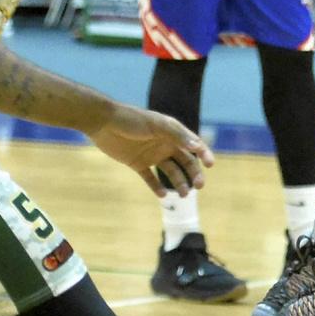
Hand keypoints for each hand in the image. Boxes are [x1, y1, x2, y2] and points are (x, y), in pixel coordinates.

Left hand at [88, 105, 212, 195]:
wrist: (103, 123)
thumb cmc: (131, 119)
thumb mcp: (156, 125)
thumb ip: (176, 135)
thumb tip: (197, 146)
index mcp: (171, 132)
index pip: (192, 144)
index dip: (203, 153)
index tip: (210, 165)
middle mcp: (164, 144)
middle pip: (184, 161)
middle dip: (194, 173)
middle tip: (199, 187)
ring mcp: (151, 154)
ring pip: (170, 171)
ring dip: (179, 182)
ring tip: (183, 195)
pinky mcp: (137, 163)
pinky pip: (150, 178)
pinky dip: (157, 187)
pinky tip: (163, 196)